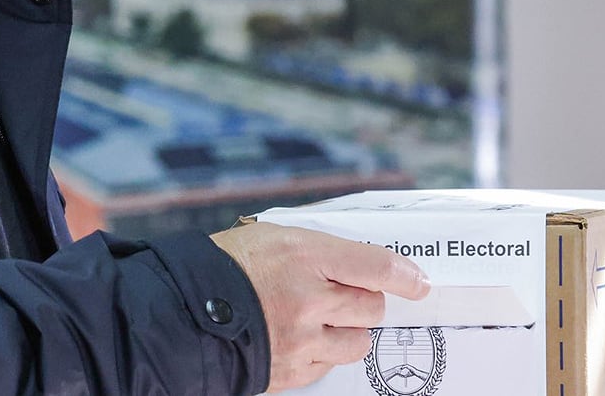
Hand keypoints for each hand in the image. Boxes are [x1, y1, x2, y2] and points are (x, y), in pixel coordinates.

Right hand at [211, 222, 429, 392]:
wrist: (187, 308)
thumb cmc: (228, 265)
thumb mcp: (273, 235)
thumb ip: (320, 248)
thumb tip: (366, 260)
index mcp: (302, 254)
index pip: (374, 266)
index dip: (403, 274)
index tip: (418, 281)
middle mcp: (307, 298)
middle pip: (371, 306)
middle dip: (363, 300)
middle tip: (342, 294)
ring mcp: (302, 339)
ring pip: (359, 340)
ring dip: (349, 329)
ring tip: (322, 318)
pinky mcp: (294, 370)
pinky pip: (331, 364)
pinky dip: (324, 352)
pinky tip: (301, 337)